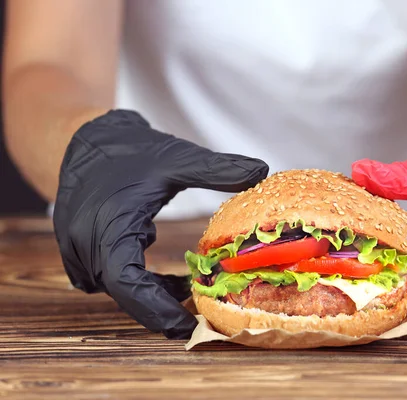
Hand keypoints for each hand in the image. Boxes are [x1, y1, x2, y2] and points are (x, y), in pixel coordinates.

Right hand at [53, 110, 267, 338]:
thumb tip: (263, 169)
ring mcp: (76, 246)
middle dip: (158, 307)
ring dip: (148, 294)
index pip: (125, 281)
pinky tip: (166, 278)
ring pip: (115, 287)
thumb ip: (218, 168)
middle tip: (195, 317)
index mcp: (109, 223)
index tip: (186, 324)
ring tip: (188, 293)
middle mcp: (85, 241)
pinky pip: (108, 277)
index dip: (155, 308)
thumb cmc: (131, 148)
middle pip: (122, 292)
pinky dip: (137, 282)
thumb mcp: (178, 157)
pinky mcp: (79, 247)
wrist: (86, 138)